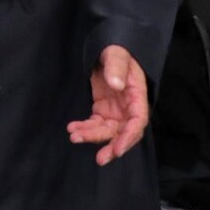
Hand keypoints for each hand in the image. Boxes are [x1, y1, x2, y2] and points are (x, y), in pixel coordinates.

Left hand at [68, 44, 149, 165]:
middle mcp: (128, 107)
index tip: (118, 149)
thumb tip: (116, 84)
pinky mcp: (103, 109)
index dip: (128, 138)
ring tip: (74, 136)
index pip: (137, 122)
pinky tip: (72, 128)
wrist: (108, 51)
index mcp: (137, 96)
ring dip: (93, 136)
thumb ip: (116, 67)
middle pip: (122, 132)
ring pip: (107, 131)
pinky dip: (85, 128)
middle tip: (99, 158)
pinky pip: (96, 124)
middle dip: (111, 146)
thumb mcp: (116, 54)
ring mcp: (116, 110)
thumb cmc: (116, 51)